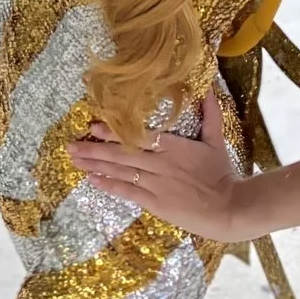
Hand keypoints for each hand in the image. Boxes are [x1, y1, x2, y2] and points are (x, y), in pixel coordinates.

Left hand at [68, 91, 241, 238]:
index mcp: (175, 146)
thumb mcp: (216, 141)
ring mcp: (156, 185)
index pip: (139, 137)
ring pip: (120, 172)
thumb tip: (207, 89)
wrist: (229, 209)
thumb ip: (210, 114)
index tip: (94, 127)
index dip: (115, 132)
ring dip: (95, 165)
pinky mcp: (156, 204)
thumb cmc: (223, 173)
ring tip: (74, 160)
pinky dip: (109, 185)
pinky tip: (92, 179)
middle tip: (70, 146)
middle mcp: (161, 164)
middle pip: (122, 155)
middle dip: (94, 149)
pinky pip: (127, 192)